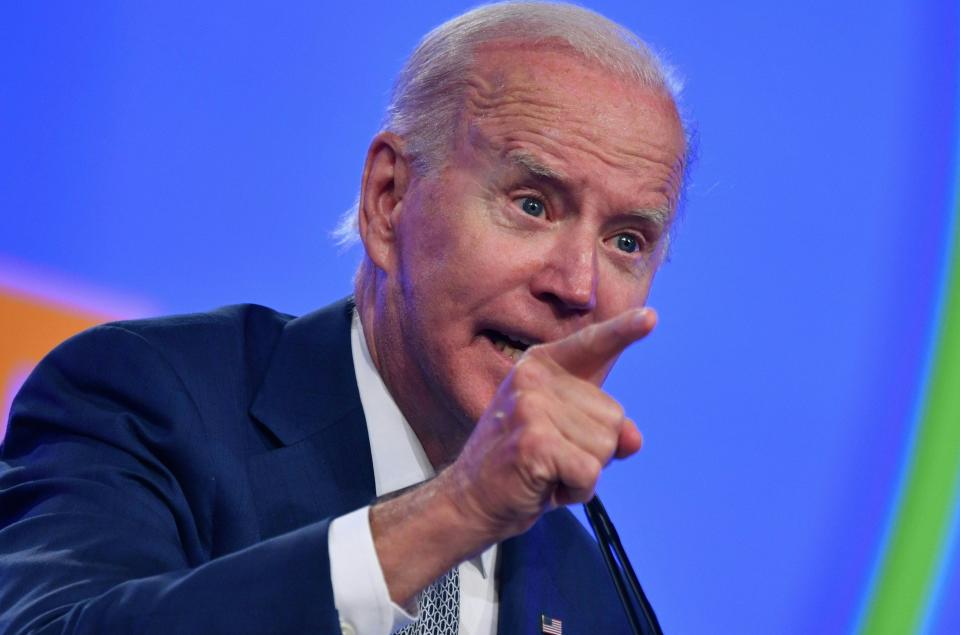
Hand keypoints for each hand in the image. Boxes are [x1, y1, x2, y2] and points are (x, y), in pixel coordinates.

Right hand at [444, 307, 653, 540]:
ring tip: (546, 471)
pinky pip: (590, 472)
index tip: (651, 317)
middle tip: (552, 458)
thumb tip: (633, 438)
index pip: (590, 345)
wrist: (470, 500)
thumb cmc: (521, 465)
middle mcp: (534, 379)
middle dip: (593, 450)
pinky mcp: (534, 441)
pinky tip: (547, 487)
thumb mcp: (567, 437)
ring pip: (605, 446)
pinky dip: (577, 491)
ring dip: (584, 473)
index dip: (623, 331)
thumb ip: (604, 429)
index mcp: (541, 367)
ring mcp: (531, 407)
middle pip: (613, 416)